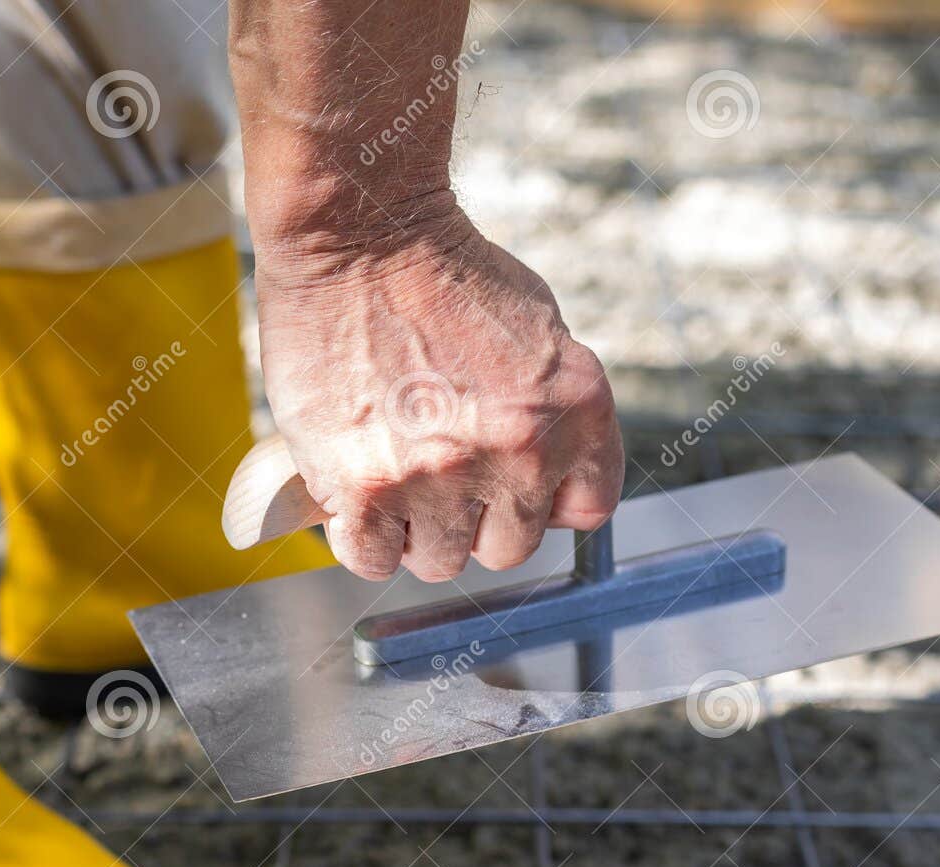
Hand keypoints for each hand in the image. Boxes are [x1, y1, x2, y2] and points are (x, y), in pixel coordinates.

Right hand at [253, 211, 623, 582]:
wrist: (360, 233)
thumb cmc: (442, 271)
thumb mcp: (542, 332)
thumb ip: (554, 412)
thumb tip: (542, 482)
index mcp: (578, 411)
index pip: (586, 512)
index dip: (543, 504)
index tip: (511, 489)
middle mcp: (519, 451)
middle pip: (507, 547)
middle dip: (475, 520)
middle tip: (438, 475)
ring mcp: (440, 474)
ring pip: (438, 560)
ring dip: (414, 530)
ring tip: (391, 476)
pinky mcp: (365, 486)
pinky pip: (369, 557)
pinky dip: (359, 537)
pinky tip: (353, 497)